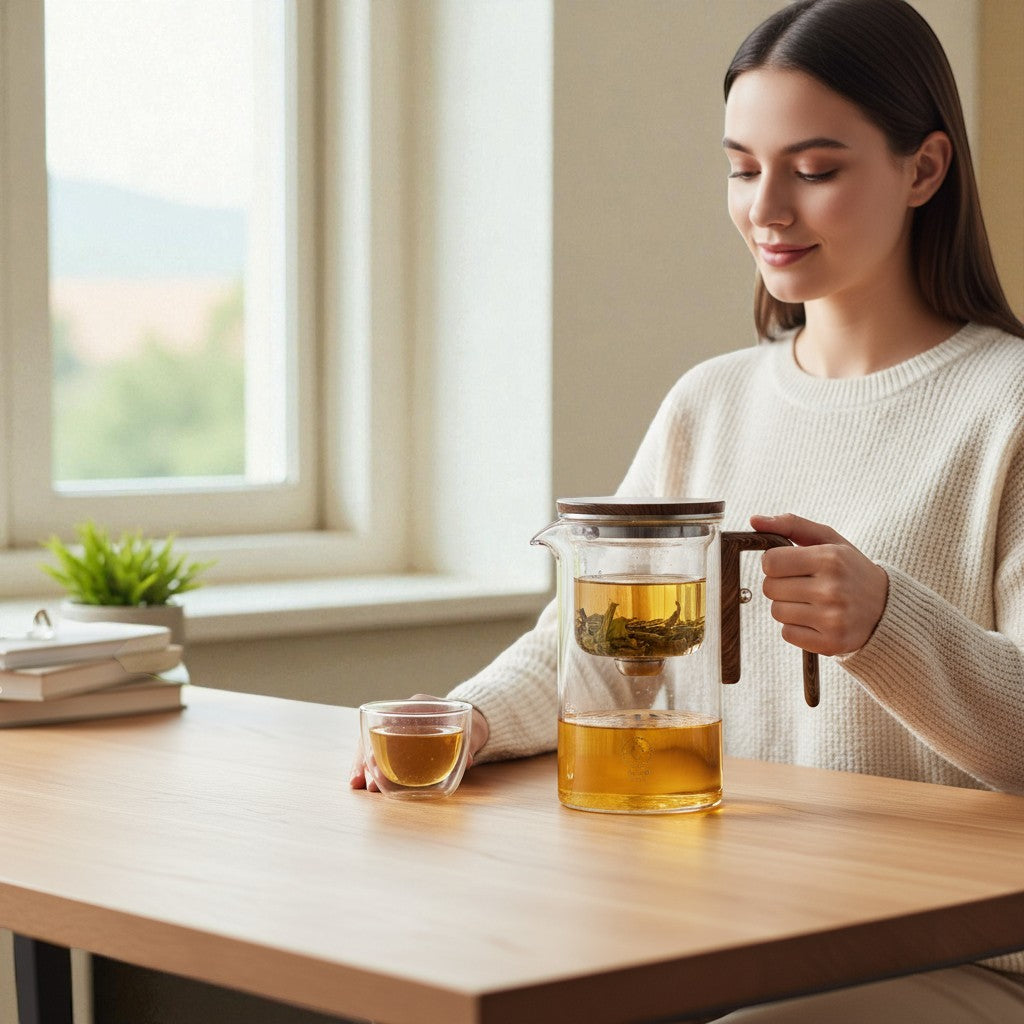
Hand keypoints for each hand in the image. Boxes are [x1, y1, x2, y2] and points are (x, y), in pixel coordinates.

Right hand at [349, 693, 489, 790]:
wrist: (469, 719)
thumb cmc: (469, 724)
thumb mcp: (472, 733)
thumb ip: (468, 746)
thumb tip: (468, 760)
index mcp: (419, 704)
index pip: (393, 716)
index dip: (382, 738)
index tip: (375, 759)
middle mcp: (404, 712)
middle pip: (377, 732)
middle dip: (369, 759)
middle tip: (370, 784)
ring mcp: (398, 726)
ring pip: (373, 742)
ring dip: (365, 765)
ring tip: (359, 785)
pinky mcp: (398, 740)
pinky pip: (379, 751)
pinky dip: (370, 766)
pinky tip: (362, 782)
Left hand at [750, 513, 888, 656]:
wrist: (886, 608)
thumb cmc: (849, 568)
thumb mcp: (828, 539)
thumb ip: (791, 525)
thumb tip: (753, 520)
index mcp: (830, 558)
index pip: (770, 562)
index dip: (775, 563)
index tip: (790, 565)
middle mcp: (831, 589)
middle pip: (770, 588)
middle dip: (780, 585)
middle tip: (804, 584)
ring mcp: (832, 618)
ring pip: (776, 612)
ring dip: (787, 607)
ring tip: (812, 602)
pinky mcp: (831, 643)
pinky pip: (787, 634)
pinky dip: (796, 627)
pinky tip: (816, 620)